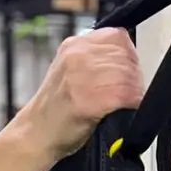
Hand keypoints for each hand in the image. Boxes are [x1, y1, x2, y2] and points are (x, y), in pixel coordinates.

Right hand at [17, 28, 146, 163]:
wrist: (35, 134)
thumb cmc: (56, 109)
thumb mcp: (70, 71)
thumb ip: (94, 59)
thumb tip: (126, 59)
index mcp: (74, 45)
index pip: (117, 36)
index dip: (130, 54)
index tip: (130, 70)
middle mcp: (76, 56)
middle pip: (125, 56)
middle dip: (134, 75)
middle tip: (132, 90)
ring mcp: (80, 77)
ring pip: (126, 74)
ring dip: (135, 89)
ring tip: (129, 101)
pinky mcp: (86, 100)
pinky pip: (123, 94)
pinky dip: (131, 102)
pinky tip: (127, 108)